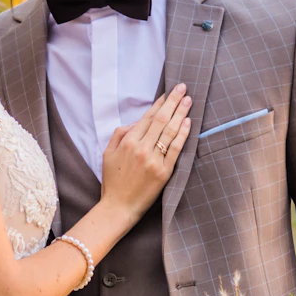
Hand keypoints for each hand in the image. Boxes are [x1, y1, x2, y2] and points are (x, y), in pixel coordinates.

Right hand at [99, 84, 191, 220]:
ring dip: (180, 113)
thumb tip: (137, 121)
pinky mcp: (164, 172)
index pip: (147, 117)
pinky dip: (182, 134)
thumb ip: (120, 134)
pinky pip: (176, 149)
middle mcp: (141, 148)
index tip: (168, 93)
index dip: (159, 103)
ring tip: (188, 100)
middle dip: (173, 101)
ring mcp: (154, 160)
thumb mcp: (107, 153)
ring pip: (169, 131)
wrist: (118, 207)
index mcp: (128, 142)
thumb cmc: (113, 181)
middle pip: (161, 119)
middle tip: (183, 88)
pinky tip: (188, 122)